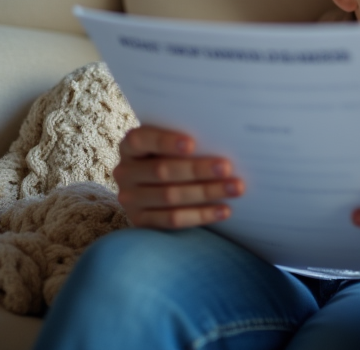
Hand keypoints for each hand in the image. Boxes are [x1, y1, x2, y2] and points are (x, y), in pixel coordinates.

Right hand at [114, 125, 244, 228]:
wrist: (156, 185)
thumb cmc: (172, 154)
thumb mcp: (171, 143)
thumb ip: (187, 141)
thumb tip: (223, 137)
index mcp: (130, 145)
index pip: (142, 140)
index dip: (166, 142)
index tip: (192, 144)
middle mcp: (124, 172)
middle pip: (162, 171)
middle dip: (197, 169)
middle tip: (227, 167)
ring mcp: (130, 198)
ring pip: (170, 196)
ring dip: (206, 192)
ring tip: (235, 188)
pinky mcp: (140, 221)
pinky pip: (172, 220)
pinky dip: (201, 215)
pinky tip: (224, 210)